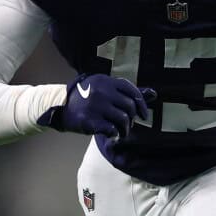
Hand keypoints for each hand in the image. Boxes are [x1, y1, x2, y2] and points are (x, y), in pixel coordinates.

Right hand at [39, 74, 155, 139]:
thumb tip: (154, 94)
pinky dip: (114, 134)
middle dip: (132, 119)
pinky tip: (111, 134)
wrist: (61, 107)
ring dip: (125, 129)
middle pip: (129, 107)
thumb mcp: (105, 89)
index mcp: (106, 81)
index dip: (141, 105)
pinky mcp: (89, 120)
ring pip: (123, 120)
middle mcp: (102, 91)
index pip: (132, 91)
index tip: (143, 115)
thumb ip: (128, 92)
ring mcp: (95, 106)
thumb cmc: (87, 99)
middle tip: (127, 125)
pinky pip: (111, 130)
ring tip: (121, 132)